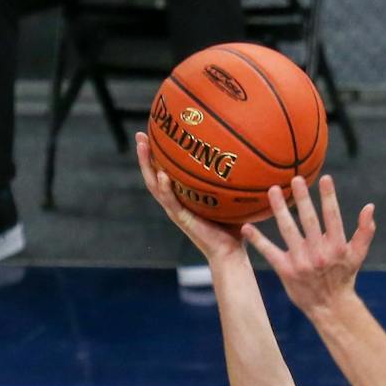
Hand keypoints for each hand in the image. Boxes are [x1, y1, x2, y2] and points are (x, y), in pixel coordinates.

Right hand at [135, 133, 248, 264]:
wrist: (230, 251)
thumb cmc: (233, 226)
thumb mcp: (229, 196)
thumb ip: (231, 178)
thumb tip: (245, 154)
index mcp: (182, 196)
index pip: (164, 171)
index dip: (156, 154)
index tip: (152, 133)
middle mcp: (175, 201)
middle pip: (152, 174)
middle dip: (144, 155)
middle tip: (140, 135)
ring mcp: (175, 210)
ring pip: (154, 185)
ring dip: (147, 166)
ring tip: (143, 147)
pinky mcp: (181, 219)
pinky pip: (170, 201)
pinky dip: (165, 188)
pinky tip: (162, 174)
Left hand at [242, 176, 376, 317]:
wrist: (330, 308)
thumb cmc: (344, 277)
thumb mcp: (357, 255)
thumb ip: (365, 231)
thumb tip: (369, 207)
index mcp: (337, 247)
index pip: (332, 217)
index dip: (329, 197)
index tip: (324, 178)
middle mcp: (318, 253)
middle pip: (309, 220)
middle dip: (302, 199)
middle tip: (295, 178)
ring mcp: (301, 262)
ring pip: (288, 230)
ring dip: (279, 209)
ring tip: (273, 190)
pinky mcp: (285, 270)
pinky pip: (269, 252)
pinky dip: (257, 240)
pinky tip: (246, 226)